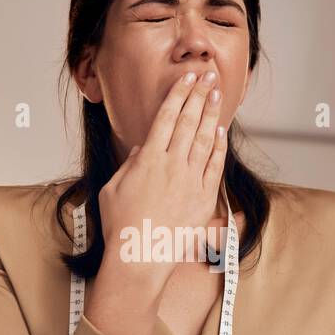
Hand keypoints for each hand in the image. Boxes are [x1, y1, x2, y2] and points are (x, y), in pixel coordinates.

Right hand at [82, 69, 228, 334]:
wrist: (139, 258)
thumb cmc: (120, 227)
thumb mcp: (113, 188)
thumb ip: (130, 164)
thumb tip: (144, 147)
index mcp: (147, 159)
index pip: (166, 117)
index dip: (178, 94)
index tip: (187, 77)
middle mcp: (171, 165)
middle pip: (188, 122)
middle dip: (198, 95)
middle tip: (208, 76)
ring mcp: (190, 181)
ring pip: (203, 139)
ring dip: (210, 114)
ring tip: (216, 94)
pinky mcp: (203, 199)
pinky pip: (214, 166)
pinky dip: (218, 147)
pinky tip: (220, 131)